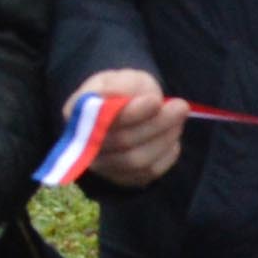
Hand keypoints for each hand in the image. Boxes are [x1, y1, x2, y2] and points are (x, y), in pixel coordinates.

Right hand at [70, 69, 186, 188]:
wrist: (127, 110)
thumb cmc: (124, 90)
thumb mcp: (124, 78)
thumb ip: (123, 85)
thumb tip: (128, 97)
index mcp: (76, 113)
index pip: (104, 119)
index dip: (133, 112)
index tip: (156, 100)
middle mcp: (84, 146)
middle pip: (123, 142)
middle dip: (157, 124)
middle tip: (181, 107)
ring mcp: (103, 166)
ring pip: (138, 161)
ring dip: (165, 139)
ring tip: (179, 119)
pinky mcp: (123, 179)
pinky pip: (148, 174)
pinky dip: (166, 156)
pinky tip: (172, 138)